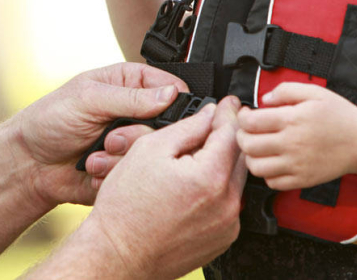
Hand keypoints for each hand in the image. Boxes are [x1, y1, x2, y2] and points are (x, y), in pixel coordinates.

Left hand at [12, 62, 188, 207]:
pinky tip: (92, 170)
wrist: (30, 164)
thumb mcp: (88, 99)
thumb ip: (130, 97)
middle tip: (110, 139)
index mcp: (129, 84)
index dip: (172, 101)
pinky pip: (138, 175)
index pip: (170, 87)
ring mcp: (132, 142)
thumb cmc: (51, 120)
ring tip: (95, 155)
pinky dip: (113, 174)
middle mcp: (136, 113)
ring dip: (121, 157)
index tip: (161, 114)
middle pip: (167, 125)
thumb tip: (170, 94)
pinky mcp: (127, 169)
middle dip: (137, 136)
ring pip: (153, 153)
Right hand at [82, 97, 245, 279]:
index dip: (229, 112)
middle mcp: (226, 203)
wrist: (118, 253)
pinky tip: (192, 187)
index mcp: (210, 177)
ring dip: (221, 163)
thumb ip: (187, 128)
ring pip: (235, 179)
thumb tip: (209, 115)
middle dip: (226, 137)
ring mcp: (227, 224)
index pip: (232, 132)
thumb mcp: (149, 150)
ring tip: (193, 159)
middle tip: (211, 125)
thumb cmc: (126, 208)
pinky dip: (217, 189)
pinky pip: (228, 204)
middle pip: (238, 156)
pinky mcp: (223, 238)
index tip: (228, 103)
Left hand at [236, 83, 356, 189]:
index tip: (245, 114)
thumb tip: (264, 99)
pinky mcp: (302, 180)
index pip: (250, 122)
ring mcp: (296, 165)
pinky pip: (272, 183)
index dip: (241, 117)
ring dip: (250, 156)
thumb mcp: (314, 92)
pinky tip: (272, 161)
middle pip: (248, 145)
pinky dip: (266, 174)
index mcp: (292, 120)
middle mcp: (292, 144)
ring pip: (256, 167)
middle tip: (247, 131)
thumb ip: (286, 90)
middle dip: (241, 136)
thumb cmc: (339, 116)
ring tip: (257, 147)